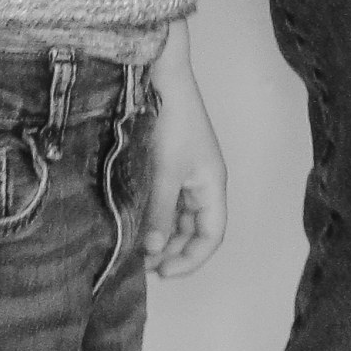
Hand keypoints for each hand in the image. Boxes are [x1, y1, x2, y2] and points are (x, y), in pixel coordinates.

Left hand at [138, 27, 226, 279]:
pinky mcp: (171, 162)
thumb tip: (154, 251)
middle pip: (197, 229)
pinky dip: (157, 216)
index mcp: (212, 185)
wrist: (162, 77)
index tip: (163, 273)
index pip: (212, 235)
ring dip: (165, 235)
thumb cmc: (171, 122)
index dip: (191, 260)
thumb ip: (160, 213)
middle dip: (175, 251)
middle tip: (144, 266)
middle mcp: (204, 182)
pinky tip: (138, 223)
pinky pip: (170, 200)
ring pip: (182, 217)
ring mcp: (188, 172)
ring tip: (138, 250)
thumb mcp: (165, 173)